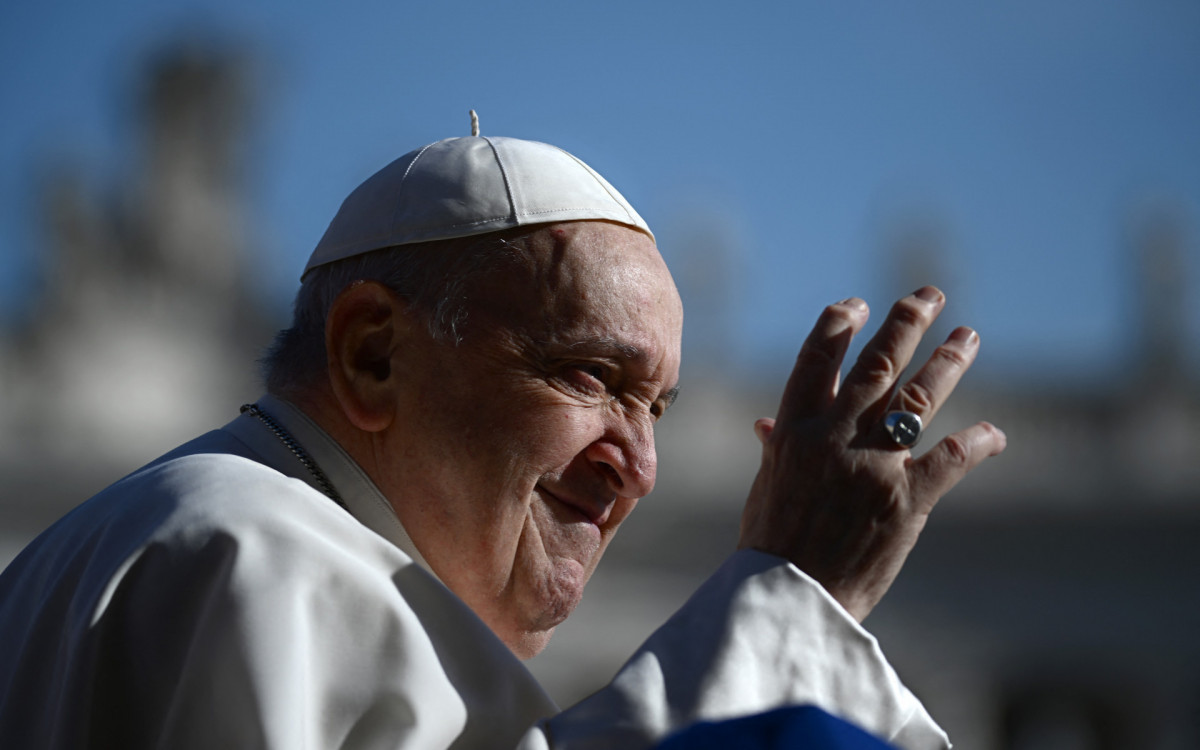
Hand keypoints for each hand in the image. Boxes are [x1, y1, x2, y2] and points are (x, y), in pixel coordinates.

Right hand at [737, 287, 1005, 621]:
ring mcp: (873, 466)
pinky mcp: (907, 500)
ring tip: (968, 335)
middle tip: (929, 295)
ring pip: (918, 398)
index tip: (858, 304)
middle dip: (905, 324)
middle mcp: (835, 438)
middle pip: (877, 365)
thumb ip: (777, 447)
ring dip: (948, 361)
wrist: (791, 599)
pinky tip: (995, 432)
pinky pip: (951, 459)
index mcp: (795, 430)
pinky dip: (977, 442)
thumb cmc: (771, 544)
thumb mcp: (766, 487)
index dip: (839, 324)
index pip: (817, 358)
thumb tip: (766, 422)